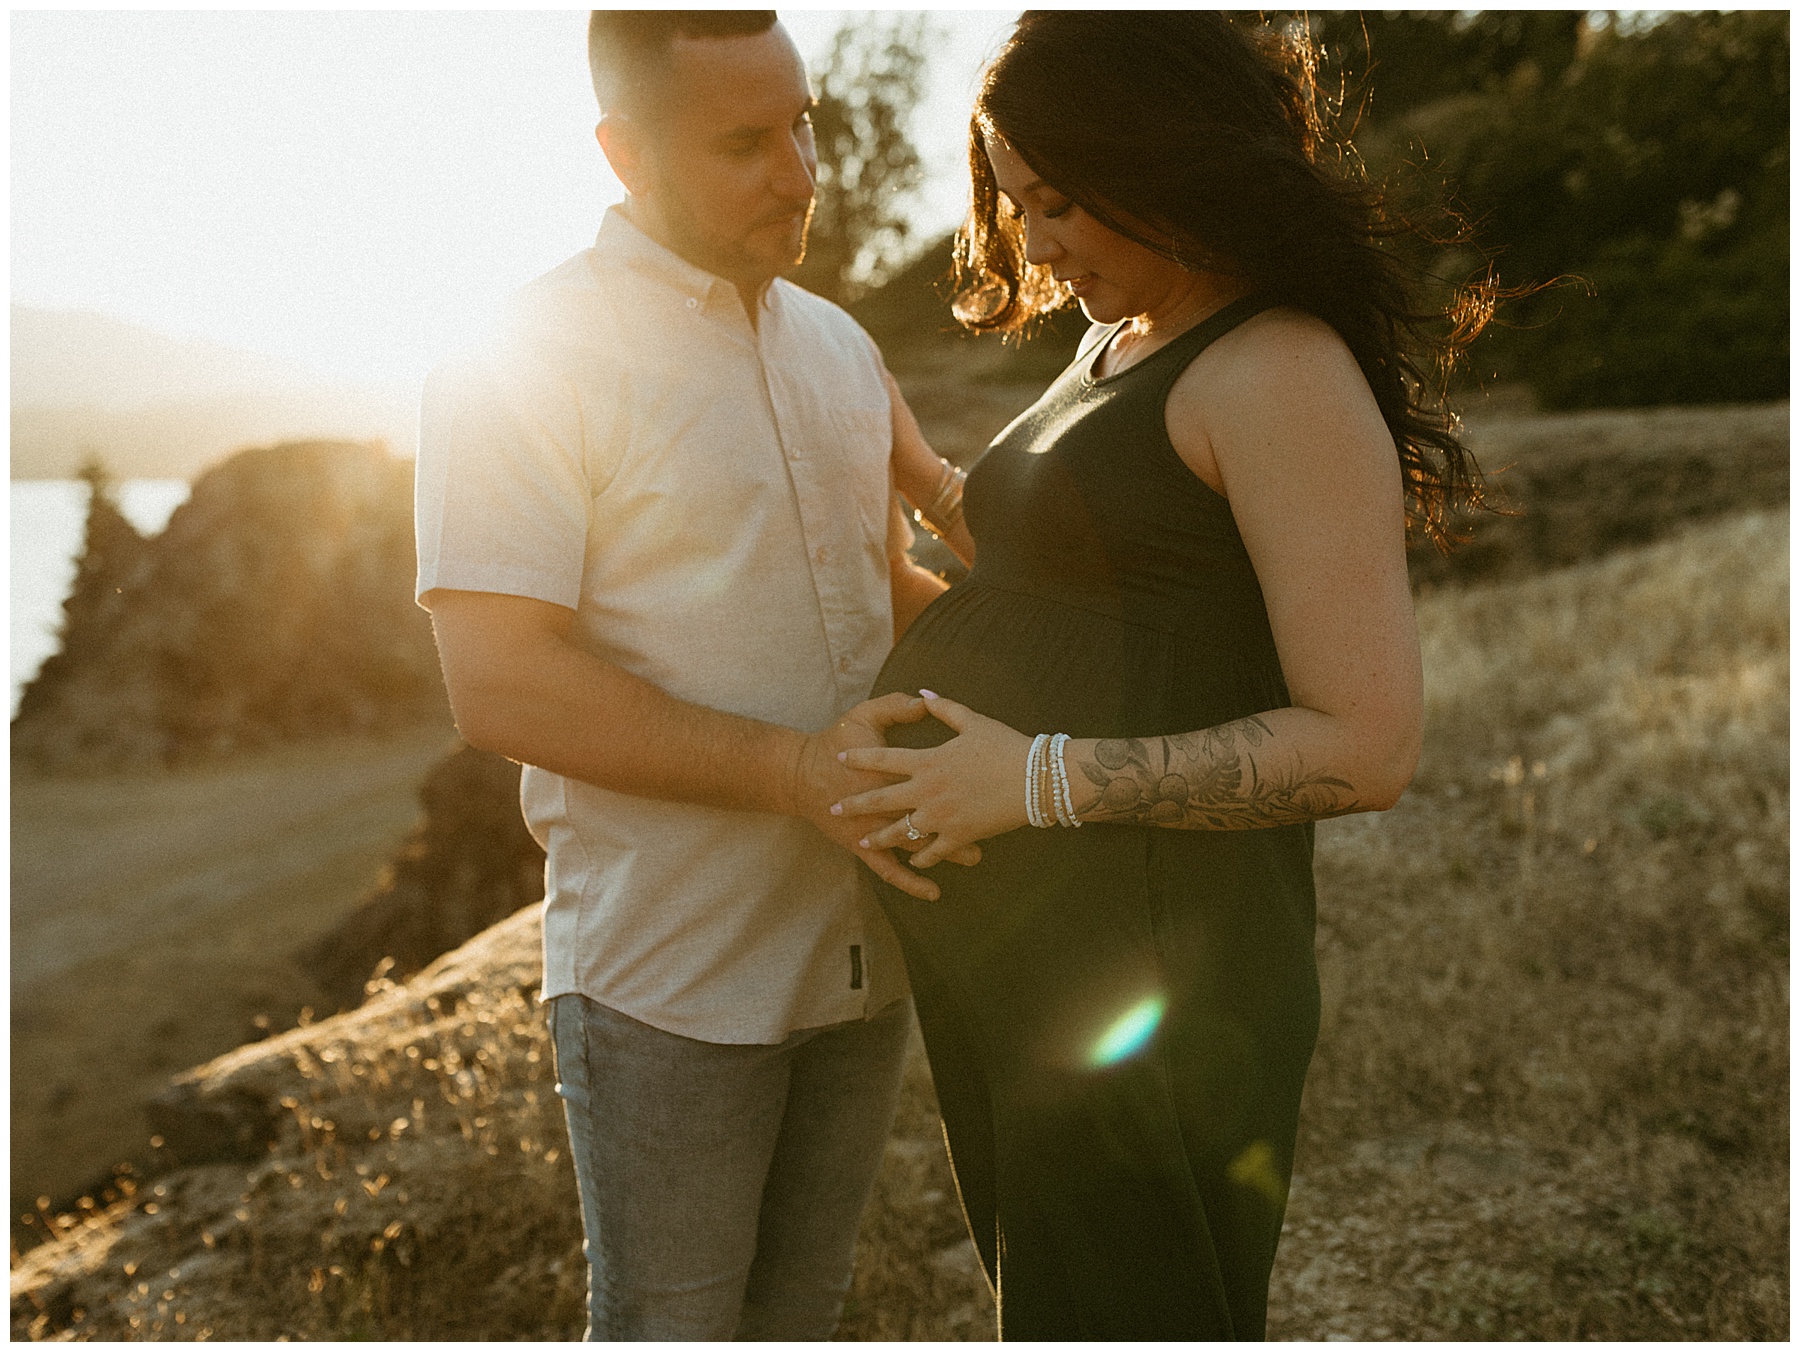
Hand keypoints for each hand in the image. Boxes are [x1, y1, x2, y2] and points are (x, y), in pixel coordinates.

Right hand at [792, 693, 979, 900]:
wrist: (799, 773)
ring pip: (916, 845)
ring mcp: (873, 829)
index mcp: (890, 771)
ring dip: (946, 852)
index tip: (989, 785)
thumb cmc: (834, 742)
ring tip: (975, 855)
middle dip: (962, 821)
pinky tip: (933, 892)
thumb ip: (896, 706)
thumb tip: (926, 701)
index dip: (962, 782)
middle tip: (993, 822)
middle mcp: (885, 804)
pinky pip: (890, 871)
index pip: (932, 778)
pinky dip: (912, 882)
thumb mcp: (865, 716)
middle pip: (931, 815)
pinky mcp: (862, 847)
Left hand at [833, 692, 1032, 866]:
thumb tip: (923, 693)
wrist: (1035, 779)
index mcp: (928, 760)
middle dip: (855, 805)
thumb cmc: (1005, 747)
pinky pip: (931, 853)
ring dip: (880, 838)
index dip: (859, 757)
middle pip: (880, 800)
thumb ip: (944, 708)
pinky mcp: (957, 837)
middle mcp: (927, 790)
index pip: (883, 758)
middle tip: (834, 808)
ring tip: (864, 843)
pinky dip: (920, 859)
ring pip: (900, 832)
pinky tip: (911, 861)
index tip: (839, 758)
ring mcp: (941, 817)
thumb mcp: (973, 721)